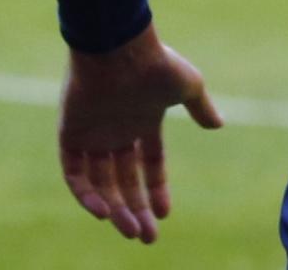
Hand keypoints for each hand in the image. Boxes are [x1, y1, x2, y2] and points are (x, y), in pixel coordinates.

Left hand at [58, 25, 222, 243]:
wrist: (120, 49)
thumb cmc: (157, 65)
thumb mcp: (189, 87)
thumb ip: (200, 108)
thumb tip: (218, 126)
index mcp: (143, 121)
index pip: (149, 163)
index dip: (157, 189)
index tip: (165, 214)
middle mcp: (116, 131)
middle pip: (124, 180)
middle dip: (136, 210)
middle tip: (146, 238)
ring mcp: (92, 134)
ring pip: (100, 182)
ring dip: (115, 209)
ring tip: (130, 231)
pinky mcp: (70, 134)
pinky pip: (74, 173)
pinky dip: (86, 194)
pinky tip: (104, 211)